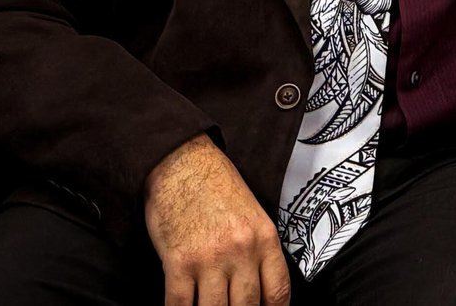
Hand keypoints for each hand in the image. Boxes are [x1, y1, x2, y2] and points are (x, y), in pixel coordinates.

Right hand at [142, 134, 290, 305]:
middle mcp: (241, 250)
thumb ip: (258, 250)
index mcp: (264, 238)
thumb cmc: (216, 187)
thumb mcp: (252, 214)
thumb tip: (259, 286)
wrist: (182, 164)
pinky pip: (179, 305)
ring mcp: (209, 259)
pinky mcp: (178, 263)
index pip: (278, 290)